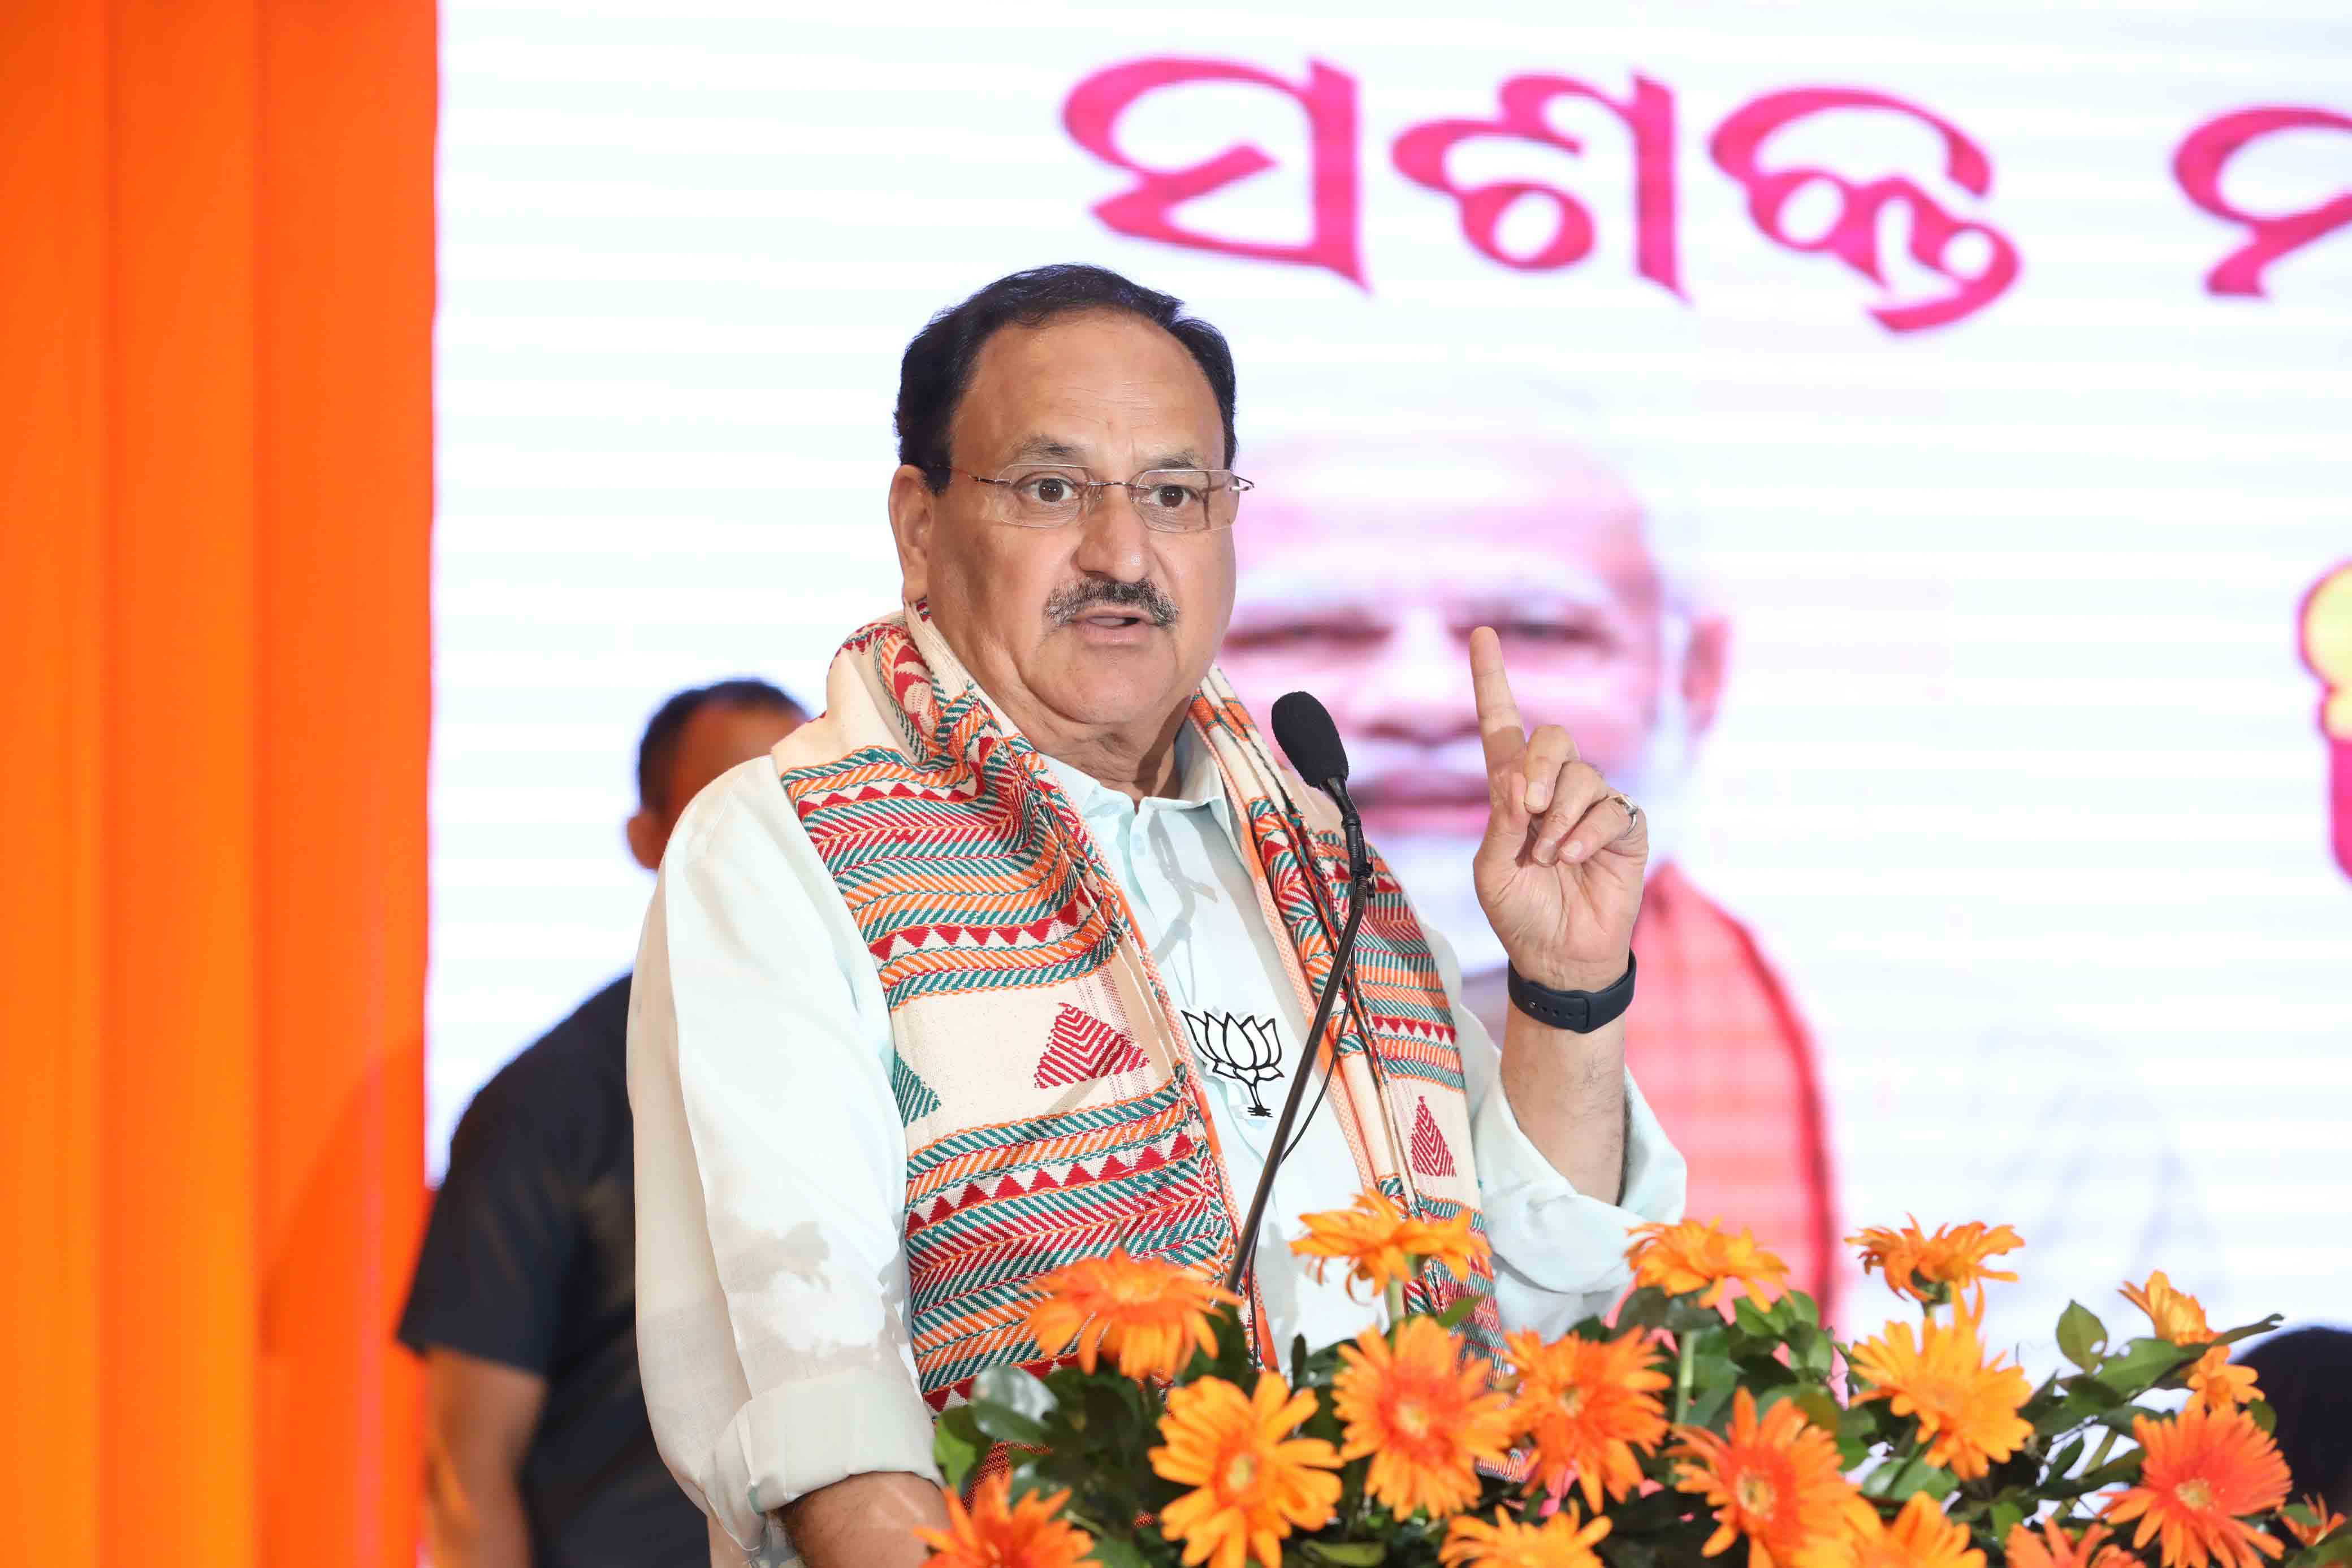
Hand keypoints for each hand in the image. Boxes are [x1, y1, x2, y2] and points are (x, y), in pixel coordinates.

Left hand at [1469, 626, 1646, 992]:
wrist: (1557, 956)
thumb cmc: (1518, 912)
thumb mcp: (1492, 869)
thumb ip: (1502, 822)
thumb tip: (1521, 782)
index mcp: (1512, 790)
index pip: (1502, 725)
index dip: (1493, 680)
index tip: (1482, 634)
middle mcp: (1554, 788)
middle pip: (1554, 737)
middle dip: (1540, 766)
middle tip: (1527, 810)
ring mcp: (1593, 806)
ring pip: (1584, 776)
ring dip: (1561, 818)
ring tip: (1549, 859)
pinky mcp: (1625, 828)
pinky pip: (1612, 809)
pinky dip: (1586, 834)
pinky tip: (1572, 859)